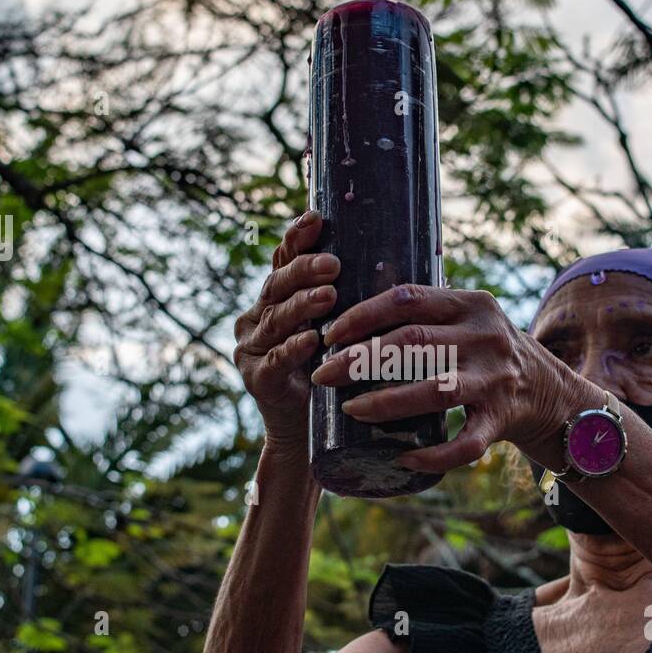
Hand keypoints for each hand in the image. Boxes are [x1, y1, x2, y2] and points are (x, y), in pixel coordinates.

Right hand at [233, 212, 337, 449]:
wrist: (310, 435)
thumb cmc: (336, 375)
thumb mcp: (344, 331)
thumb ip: (355, 300)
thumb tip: (397, 260)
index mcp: (279, 297)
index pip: (286, 259)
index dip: (298, 238)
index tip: (316, 217)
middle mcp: (259, 316)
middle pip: (278, 284)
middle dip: (305, 271)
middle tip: (333, 264)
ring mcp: (253, 347)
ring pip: (276, 318)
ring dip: (302, 306)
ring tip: (328, 296)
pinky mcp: (256, 379)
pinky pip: (276, 360)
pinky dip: (293, 349)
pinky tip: (311, 341)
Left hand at [308, 283, 601, 471]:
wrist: (551, 391)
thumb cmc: (488, 352)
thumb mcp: (469, 318)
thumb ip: (426, 310)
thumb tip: (350, 311)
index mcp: (472, 304)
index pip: (408, 299)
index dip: (362, 316)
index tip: (329, 334)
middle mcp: (486, 338)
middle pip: (413, 344)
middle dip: (360, 360)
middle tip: (324, 375)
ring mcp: (496, 380)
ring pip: (434, 391)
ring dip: (386, 402)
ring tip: (351, 409)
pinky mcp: (502, 419)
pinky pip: (464, 443)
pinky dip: (433, 455)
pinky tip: (404, 459)